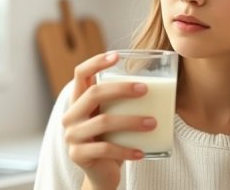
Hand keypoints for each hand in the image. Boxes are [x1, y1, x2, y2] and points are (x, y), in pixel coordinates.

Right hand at [62, 52, 156, 189]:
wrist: (101, 173)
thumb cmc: (112, 138)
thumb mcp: (114, 116)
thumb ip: (122, 101)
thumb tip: (158, 82)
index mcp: (78, 101)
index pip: (80, 74)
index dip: (96, 62)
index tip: (117, 56)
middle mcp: (71, 115)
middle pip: (94, 93)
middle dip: (121, 89)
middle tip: (145, 89)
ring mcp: (72, 136)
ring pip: (103, 121)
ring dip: (131, 121)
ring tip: (153, 123)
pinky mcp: (78, 155)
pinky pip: (105, 149)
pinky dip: (126, 150)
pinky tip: (142, 152)